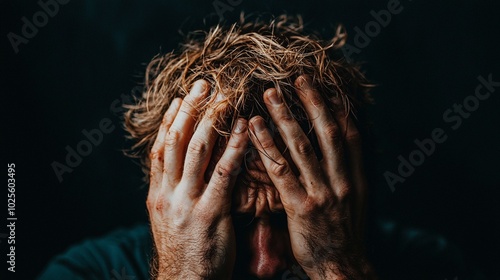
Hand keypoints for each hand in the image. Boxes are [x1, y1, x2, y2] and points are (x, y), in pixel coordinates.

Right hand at [147, 80, 248, 278]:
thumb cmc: (183, 253)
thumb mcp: (168, 220)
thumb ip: (172, 192)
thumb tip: (179, 169)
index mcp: (156, 194)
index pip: (159, 148)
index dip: (169, 120)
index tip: (181, 98)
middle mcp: (167, 193)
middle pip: (175, 141)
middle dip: (189, 109)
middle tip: (204, 84)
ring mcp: (186, 202)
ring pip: (196, 151)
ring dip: (211, 120)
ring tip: (225, 97)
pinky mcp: (210, 213)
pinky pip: (223, 173)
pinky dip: (233, 147)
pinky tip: (244, 129)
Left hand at [248, 76, 372, 278]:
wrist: (341, 268)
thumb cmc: (343, 236)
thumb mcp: (354, 204)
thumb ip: (347, 176)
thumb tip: (341, 152)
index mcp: (356, 179)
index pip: (350, 136)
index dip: (340, 109)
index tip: (329, 86)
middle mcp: (342, 181)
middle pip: (327, 133)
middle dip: (313, 103)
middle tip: (298, 78)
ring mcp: (323, 193)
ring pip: (302, 147)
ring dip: (286, 117)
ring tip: (271, 93)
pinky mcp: (301, 207)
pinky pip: (281, 171)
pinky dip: (268, 146)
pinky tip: (255, 128)